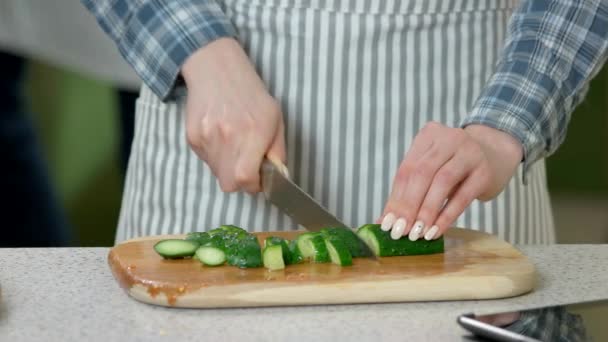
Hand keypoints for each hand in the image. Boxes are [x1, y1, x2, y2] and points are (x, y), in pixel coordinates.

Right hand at [182, 38, 285, 192]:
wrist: (217, 71)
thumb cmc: (251, 95)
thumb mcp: (275, 119)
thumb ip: (278, 151)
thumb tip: (278, 177)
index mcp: (252, 133)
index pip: (245, 179)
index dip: (253, 185)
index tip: (257, 179)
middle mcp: (227, 137)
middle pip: (228, 184)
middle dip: (239, 181)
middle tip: (246, 166)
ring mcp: (206, 137)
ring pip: (216, 173)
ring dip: (226, 167)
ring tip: (232, 144)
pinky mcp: (192, 137)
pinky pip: (205, 160)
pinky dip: (214, 156)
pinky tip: (219, 136)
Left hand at [378, 122, 522, 240]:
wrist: (494, 155)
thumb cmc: (453, 165)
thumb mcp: (431, 169)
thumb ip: (409, 190)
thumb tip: (386, 221)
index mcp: (429, 135)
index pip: (406, 169)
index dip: (395, 198)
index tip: (386, 224)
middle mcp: (449, 138)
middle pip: (422, 173)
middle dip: (408, 205)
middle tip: (400, 231)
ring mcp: (470, 152)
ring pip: (442, 182)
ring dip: (427, 211)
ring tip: (417, 233)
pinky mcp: (485, 172)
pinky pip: (462, 197)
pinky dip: (446, 216)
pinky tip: (435, 231)